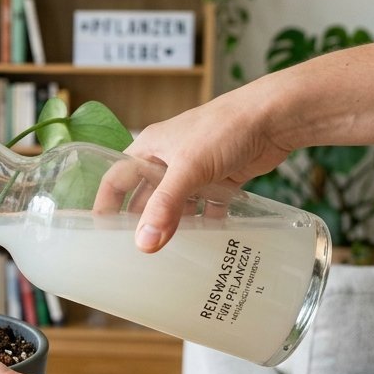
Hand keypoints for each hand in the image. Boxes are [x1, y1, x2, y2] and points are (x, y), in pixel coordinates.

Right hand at [119, 82, 294, 252]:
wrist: (273, 118)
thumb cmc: (224, 128)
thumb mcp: (188, 167)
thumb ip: (165, 206)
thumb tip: (144, 243)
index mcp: (151, 148)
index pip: (117, 178)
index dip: (106, 204)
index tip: (100, 233)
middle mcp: (169, 159)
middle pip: (147, 196)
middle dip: (143, 222)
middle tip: (135, 253)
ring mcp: (196, 170)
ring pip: (177, 204)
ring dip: (175, 225)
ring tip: (168, 255)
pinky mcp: (221, 179)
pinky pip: (206, 207)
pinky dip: (205, 223)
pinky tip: (206, 242)